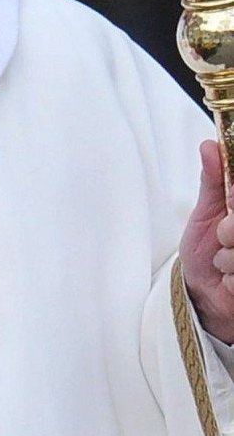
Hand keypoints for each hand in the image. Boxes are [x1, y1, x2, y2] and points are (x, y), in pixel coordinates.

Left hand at [178, 140, 233, 343]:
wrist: (204, 291)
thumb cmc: (208, 248)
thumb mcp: (207, 211)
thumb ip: (213, 179)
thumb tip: (209, 145)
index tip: (231, 202)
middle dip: (231, 230)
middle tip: (222, 236)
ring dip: (227, 258)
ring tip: (224, 261)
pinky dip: (231, 279)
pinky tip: (230, 280)